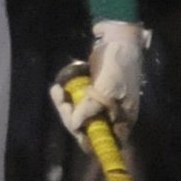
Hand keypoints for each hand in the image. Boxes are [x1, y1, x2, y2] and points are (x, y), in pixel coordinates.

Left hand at [50, 20, 148, 146]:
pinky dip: (64, 97)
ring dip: (64, 105)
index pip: (103, 141)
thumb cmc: (117, 65)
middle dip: (70, 115)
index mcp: (122, 119)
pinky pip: (74, 102)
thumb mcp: (106, 88)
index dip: (86, 137)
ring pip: (76, 115)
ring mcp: (100, 104)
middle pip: (85, 128)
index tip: (73, 126)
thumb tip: (75, 125)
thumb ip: (92, 107)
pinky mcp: (90, 93)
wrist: (117, 40)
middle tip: (61, 97)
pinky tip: (58, 87)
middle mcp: (111, 116)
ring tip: (58, 89)